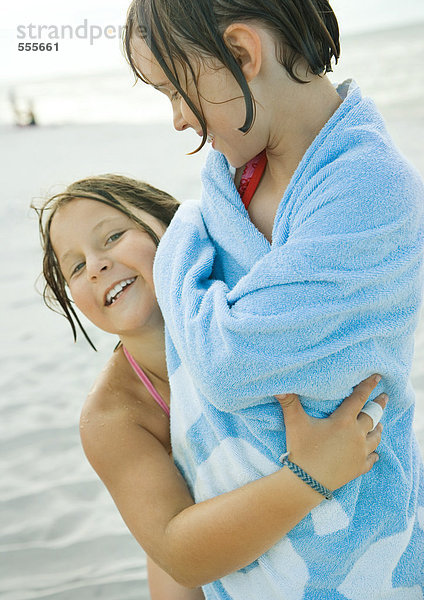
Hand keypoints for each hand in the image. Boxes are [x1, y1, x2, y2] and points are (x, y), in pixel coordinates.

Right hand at [275, 375, 386, 491]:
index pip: (359, 398)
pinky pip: (371, 458)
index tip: (378, 377)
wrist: (307, 482)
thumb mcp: (294, 423)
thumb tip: (278, 386)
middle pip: (372, 416)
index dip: (368, 386)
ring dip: (377, 428)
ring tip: (379, 424)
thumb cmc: (301, 450)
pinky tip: (374, 453)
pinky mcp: (359, 468)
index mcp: (344, 421)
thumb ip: (289, 403)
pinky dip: (374, 453)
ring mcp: (360, 453)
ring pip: (375, 437)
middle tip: (385, 396)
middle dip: (379, 405)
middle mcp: (356, 435)